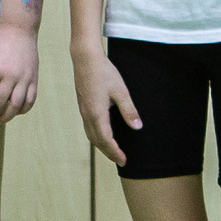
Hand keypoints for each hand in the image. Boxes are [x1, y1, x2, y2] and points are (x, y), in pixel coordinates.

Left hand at [0, 26, 37, 122]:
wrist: (19, 31)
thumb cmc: (0, 44)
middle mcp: (10, 76)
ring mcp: (24, 78)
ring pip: (16, 105)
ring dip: (7, 115)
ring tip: (1, 118)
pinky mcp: (34, 79)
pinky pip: (30, 100)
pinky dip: (23, 109)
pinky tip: (17, 111)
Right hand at [72, 44, 139, 164]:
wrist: (85, 59)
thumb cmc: (104, 73)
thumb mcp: (121, 92)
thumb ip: (129, 111)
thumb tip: (137, 127)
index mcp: (97, 114)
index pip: (106, 140)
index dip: (115, 152)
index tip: (124, 161)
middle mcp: (88, 116)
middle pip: (97, 141)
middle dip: (109, 153)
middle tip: (121, 161)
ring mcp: (83, 111)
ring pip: (91, 135)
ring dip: (102, 145)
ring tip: (112, 151)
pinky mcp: (83, 106)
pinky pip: (89, 127)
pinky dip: (97, 136)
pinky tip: (103, 134)